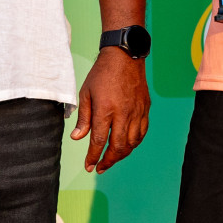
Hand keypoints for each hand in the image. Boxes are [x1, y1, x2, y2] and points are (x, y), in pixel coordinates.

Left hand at [72, 48, 150, 172]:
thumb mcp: (86, 93)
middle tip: (100, 167)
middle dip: (108, 161)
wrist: (125, 55)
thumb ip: (83, 117)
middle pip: (118, 147)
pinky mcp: (145, 108)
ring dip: (122, 154)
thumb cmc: (102, 73)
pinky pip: (142, 132)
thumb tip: (77, 138)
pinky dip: (134, 143)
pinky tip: (127, 145)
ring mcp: (136, 111)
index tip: (89, 166)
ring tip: (112, 158)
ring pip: (132, 142)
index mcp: (105, 109)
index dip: (93, 157)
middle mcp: (123, 113)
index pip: (98, 141)